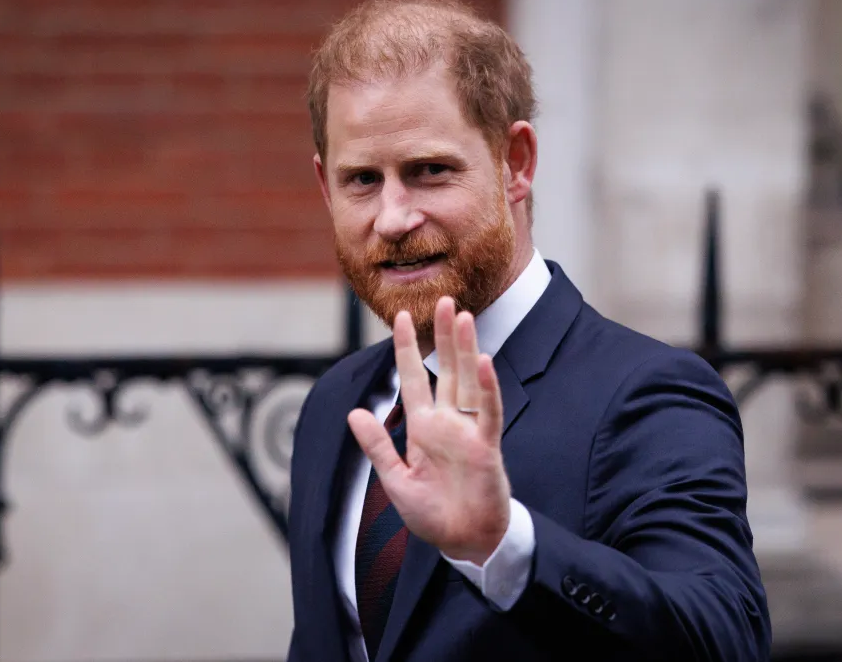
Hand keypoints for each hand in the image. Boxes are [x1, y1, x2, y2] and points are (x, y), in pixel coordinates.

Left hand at [347, 296, 511, 563]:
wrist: (463, 542)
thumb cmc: (432, 514)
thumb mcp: (395, 480)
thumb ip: (377, 446)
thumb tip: (354, 413)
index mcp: (423, 427)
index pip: (413, 378)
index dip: (407, 349)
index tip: (400, 317)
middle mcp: (446, 422)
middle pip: (445, 369)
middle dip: (443, 335)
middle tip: (444, 299)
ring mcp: (468, 430)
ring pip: (468, 380)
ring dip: (466, 349)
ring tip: (464, 316)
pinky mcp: (486, 446)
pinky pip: (488, 411)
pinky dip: (486, 388)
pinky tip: (483, 362)